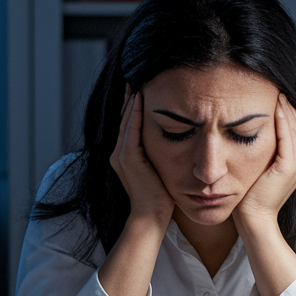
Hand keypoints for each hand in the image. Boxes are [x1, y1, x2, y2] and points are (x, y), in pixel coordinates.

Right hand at [109, 88, 174, 229]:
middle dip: (129, 99)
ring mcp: (120, 155)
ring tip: (137, 82)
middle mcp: (117, 154)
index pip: (127, 125)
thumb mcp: (160, 170)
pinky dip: (135, 113)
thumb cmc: (160, 198)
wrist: (151, 216)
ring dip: (132, 101)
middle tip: (134, 78)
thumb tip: (177, 143)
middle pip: (123, 119)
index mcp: (123, 156)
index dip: (132, 108)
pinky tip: (141, 98)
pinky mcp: (128, 158)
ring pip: (126, 121)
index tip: (139, 89)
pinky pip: (131, 129)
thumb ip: (161, 156)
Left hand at [233, 94, 295, 234]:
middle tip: (275, 86)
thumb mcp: (257, 170)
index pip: (294, 129)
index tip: (274, 95)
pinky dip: (282, 119)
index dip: (286, 111)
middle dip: (287, 105)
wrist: (254, 220)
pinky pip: (287, 137)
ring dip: (285, 107)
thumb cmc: (250, 198)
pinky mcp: (288, 167)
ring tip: (275, 90)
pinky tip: (273, 106)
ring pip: (294, 127)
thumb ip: (260, 154)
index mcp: (295, 163)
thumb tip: (248, 135)